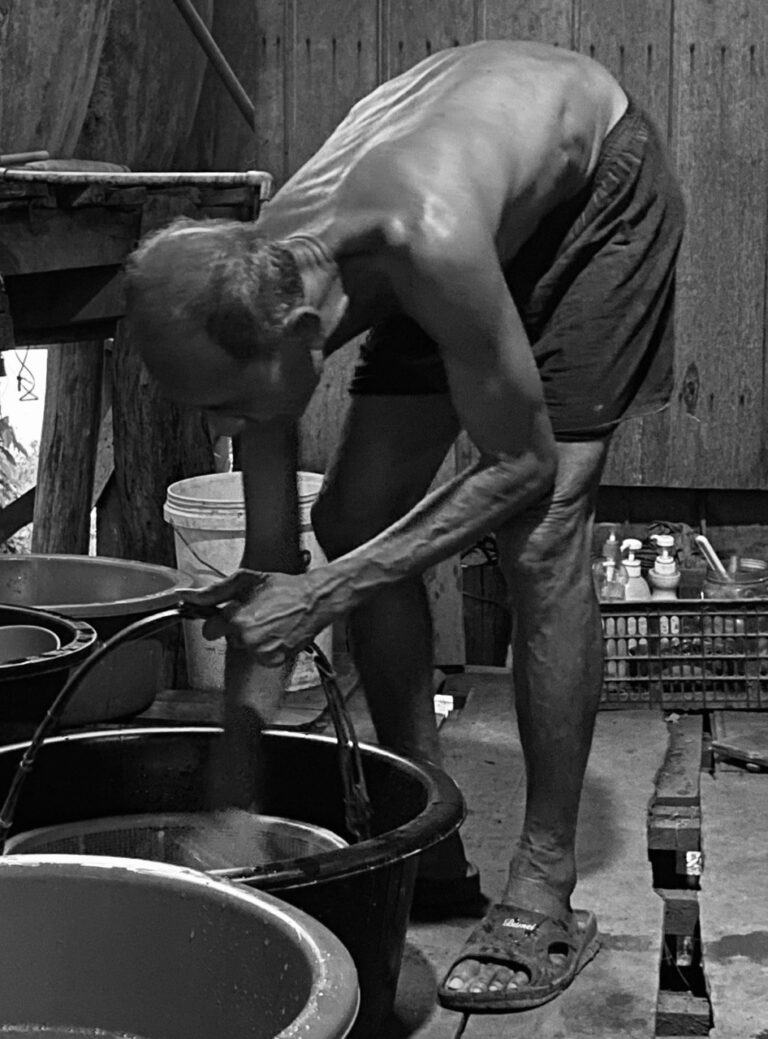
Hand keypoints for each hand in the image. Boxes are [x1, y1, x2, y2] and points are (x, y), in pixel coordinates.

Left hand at [180, 569, 325, 667]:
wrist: (314, 601)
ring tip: (269, 622)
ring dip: (252, 638)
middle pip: (228, 638)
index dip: (219, 621)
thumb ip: (213, 592)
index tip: (229, 614)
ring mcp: (261, 652)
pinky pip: (260, 656)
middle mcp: (247, 639)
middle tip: (257, 613)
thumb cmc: (283, 588)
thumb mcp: (246, 581)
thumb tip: (184, 596)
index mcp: (237, 619)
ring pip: (244, 647)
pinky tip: (277, 633)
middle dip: (237, 627)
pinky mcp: (274, 660)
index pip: (209, 631)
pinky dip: (266, 647)